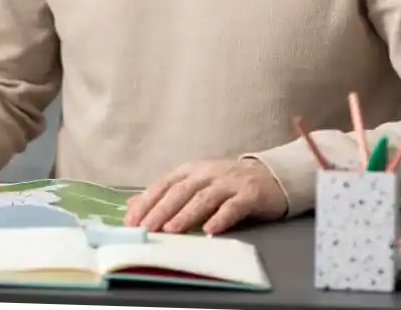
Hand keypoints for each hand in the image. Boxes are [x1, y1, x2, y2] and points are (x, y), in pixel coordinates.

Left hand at [124, 158, 288, 234]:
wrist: (269, 176)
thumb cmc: (226, 184)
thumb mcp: (194, 184)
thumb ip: (166, 194)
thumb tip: (132, 205)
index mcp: (190, 171)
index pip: (162, 185)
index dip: (146, 202)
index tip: (131, 221)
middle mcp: (206, 173)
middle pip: (179, 191)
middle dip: (160, 210)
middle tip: (146, 228)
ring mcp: (228, 183)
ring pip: (203, 198)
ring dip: (185, 214)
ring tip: (171, 230)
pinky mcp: (249, 194)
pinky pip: (233, 207)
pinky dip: (221, 218)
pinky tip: (210, 230)